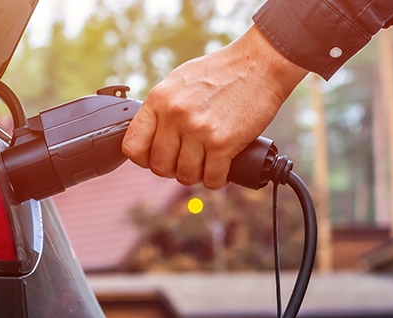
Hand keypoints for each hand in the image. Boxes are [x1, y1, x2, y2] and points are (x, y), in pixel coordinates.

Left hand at [122, 25, 307, 188]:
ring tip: (205, 164)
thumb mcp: (178, 81)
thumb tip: (150, 135)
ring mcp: (198, 130)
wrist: (259, 63)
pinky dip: (217, 179)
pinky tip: (221, 170)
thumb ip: (162, 107)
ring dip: (196, 175)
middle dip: (172, 169)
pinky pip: (212, 178)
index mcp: (159, 100)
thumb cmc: (221, 71)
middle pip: (159, 166)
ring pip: (185, 175)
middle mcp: (174, 115)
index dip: (143, 159)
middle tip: (186, 161)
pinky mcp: (223, 142)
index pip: (132, 146)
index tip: (156, 157)